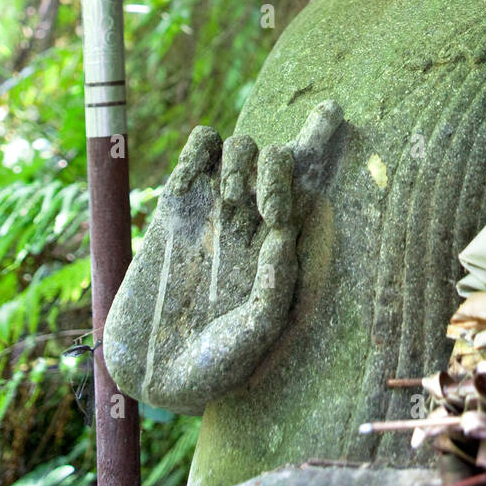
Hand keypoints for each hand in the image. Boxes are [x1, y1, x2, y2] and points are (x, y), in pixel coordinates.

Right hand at [103, 101, 343, 413]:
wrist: (153, 374)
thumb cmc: (215, 365)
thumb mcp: (256, 337)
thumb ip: (275, 289)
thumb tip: (282, 232)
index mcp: (282, 242)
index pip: (310, 181)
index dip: (321, 138)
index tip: (332, 111)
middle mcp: (252, 219)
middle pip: (278, 157)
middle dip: (280, 169)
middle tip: (270, 209)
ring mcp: (213, 208)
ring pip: (241, 144)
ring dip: (245, 160)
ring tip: (235, 200)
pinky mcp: (175, 204)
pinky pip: (199, 149)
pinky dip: (203, 148)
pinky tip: (199, 179)